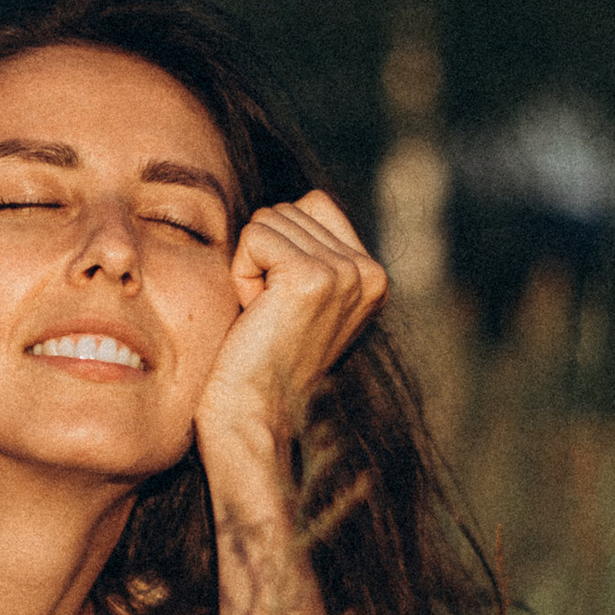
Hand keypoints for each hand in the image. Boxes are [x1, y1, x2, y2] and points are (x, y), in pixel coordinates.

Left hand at [191, 191, 386, 470]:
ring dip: (250, 267)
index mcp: (373, 276)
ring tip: (263, 315)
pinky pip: (254, 236)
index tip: (282, 302)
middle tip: (269, 313)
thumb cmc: (262, 355)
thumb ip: (314, 250)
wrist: (253, 412)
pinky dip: (241, 273)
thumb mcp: (303, 298)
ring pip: (269, 220)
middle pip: (289, 209)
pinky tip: (254, 313)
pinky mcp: (312, 278)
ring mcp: (345, 274)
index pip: (313, 204)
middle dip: (263, 256)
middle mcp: (369, 272)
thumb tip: (303, 202)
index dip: (279, 245)